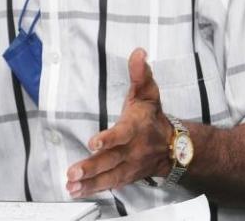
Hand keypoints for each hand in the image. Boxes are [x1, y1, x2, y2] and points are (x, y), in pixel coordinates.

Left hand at [66, 48, 172, 197]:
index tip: (93, 143)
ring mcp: (129, 166)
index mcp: (135, 128)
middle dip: (92, 167)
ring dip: (89, 183)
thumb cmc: (153, 116)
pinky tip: (77, 191)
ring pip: (109, 176)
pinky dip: (93, 190)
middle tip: (73, 172)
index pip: (122, 134)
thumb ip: (140, 73)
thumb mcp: (148, 92)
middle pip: (111, 160)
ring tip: (71, 185)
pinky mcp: (125, 176)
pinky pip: (109, 185)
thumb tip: (138, 52)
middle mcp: (132, 150)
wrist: (174, 146)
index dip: (108, 139)